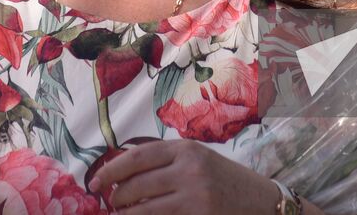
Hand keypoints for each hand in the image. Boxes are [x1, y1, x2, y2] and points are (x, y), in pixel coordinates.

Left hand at [87, 139, 279, 212]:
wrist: (262, 202)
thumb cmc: (226, 180)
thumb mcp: (199, 160)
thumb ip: (167, 162)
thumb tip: (123, 174)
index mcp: (186, 149)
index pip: (137, 156)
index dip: (110, 170)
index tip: (95, 182)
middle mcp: (189, 169)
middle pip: (136, 184)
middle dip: (117, 198)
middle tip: (110, 204)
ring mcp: (195, 196)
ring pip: (144, 209)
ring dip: (127, 214)